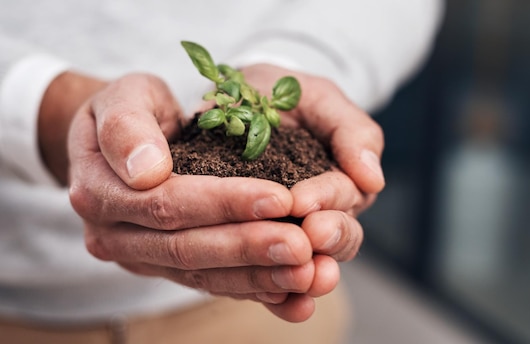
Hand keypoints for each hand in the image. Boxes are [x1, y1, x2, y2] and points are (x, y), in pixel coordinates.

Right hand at [64, 73, 334, 321]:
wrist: (122, 142)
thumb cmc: (130, 111)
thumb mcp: (123, 97)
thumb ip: (126, 126)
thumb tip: (146, 172)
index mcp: (100, 193)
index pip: (167, 203)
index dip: (224, 203)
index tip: (279, 197)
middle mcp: (116, 236)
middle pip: (188, 248)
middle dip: (249, 248)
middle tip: (302, 247)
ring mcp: (142, 259)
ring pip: (204, 275)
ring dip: (259, 278)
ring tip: (307, 274)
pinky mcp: (168, 269)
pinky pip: (213, 285)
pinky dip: (255, 292)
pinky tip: (294, 298)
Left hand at [241, 64, 384, 315]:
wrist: (233, 103)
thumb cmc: (281, 95)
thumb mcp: (319, 98)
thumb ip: (351, 131)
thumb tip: (374, 180)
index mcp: (340, 179)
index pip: (344, 196)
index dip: (327, 199)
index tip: (303, 201)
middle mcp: (322, 212)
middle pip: (337, 237)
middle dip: (328, 238)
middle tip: (309, 236)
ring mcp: (292, 233)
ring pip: (311, 263)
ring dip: (309, 274)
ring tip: (300, 280)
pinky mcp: (261, 248)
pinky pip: (273, 277)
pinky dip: (280, 295)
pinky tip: (281, 305)